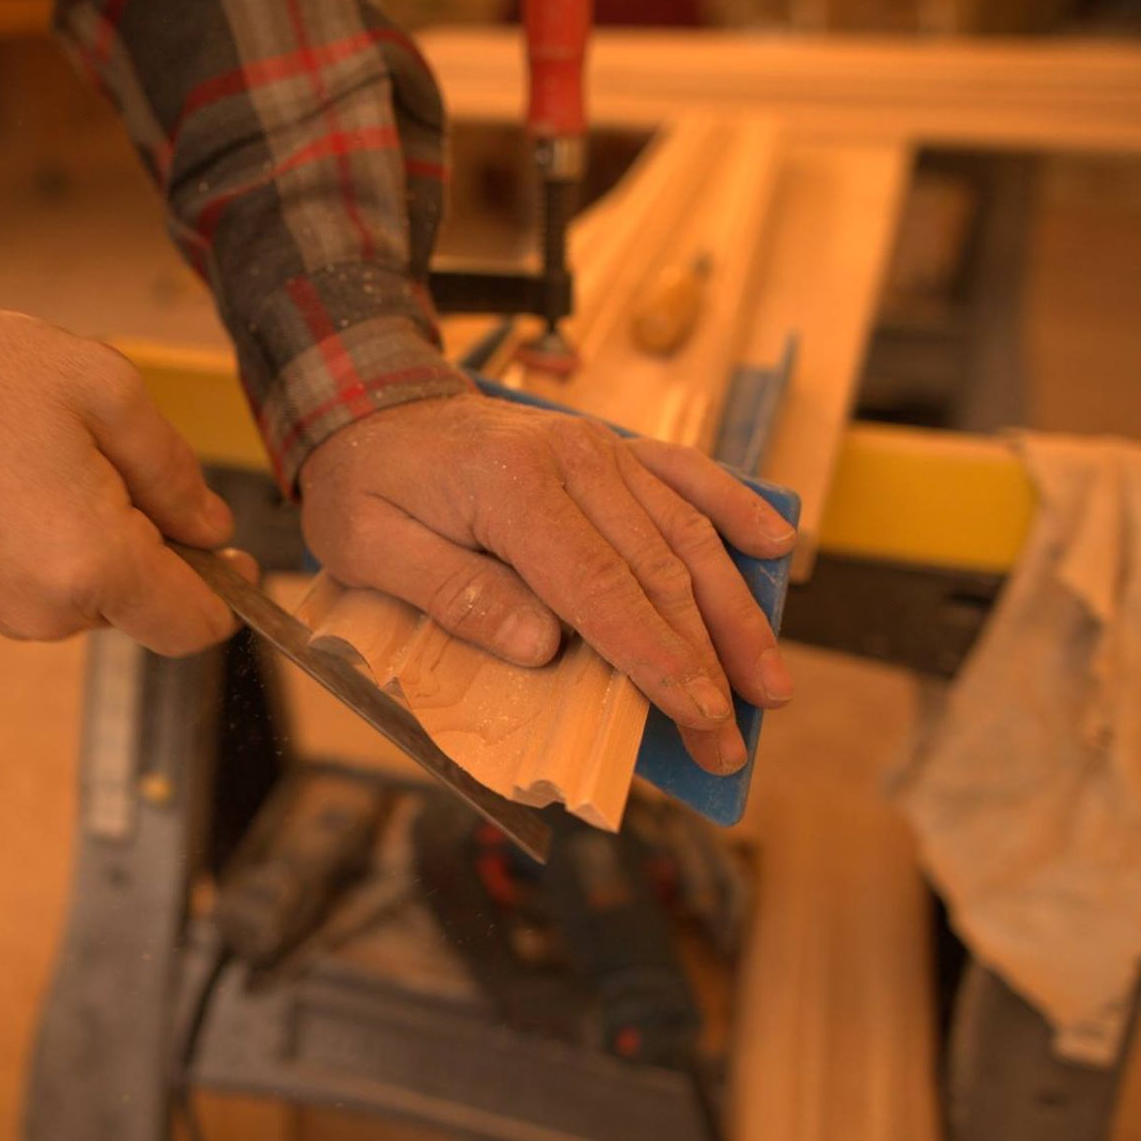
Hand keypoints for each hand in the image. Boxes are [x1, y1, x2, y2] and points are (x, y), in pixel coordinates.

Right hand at [0, 306, 252, 654]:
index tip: (227, 545)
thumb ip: (174, 470)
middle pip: (147, 607)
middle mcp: (53, 612)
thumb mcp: (105, 388)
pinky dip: (61, 546)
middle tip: (118, 459)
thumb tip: (212, 529)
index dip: (225, 591)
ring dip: (105, 541)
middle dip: (157, 549)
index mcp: (96, 565)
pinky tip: (26, 478)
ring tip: (58, 457)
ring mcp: (8, 613)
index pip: (195, 626)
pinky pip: (51, 587)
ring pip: (99, 596)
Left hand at [298, 391, 796, 774]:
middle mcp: (572, 459)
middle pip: (659, 571)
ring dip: (734, 612)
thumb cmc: (364, 484)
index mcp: (512, 488)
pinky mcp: (607, 447)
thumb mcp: (368, 548)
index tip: (699, 712)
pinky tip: (776, 548)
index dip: (656, 657)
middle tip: (731, 738)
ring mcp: (597, 448)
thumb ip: (451, 593)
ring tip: (768, 682)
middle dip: (705, 662)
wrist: (368, 403)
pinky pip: (683, 475)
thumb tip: (538, 646)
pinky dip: (733, 509)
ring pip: (687, 533)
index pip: (601, 588)